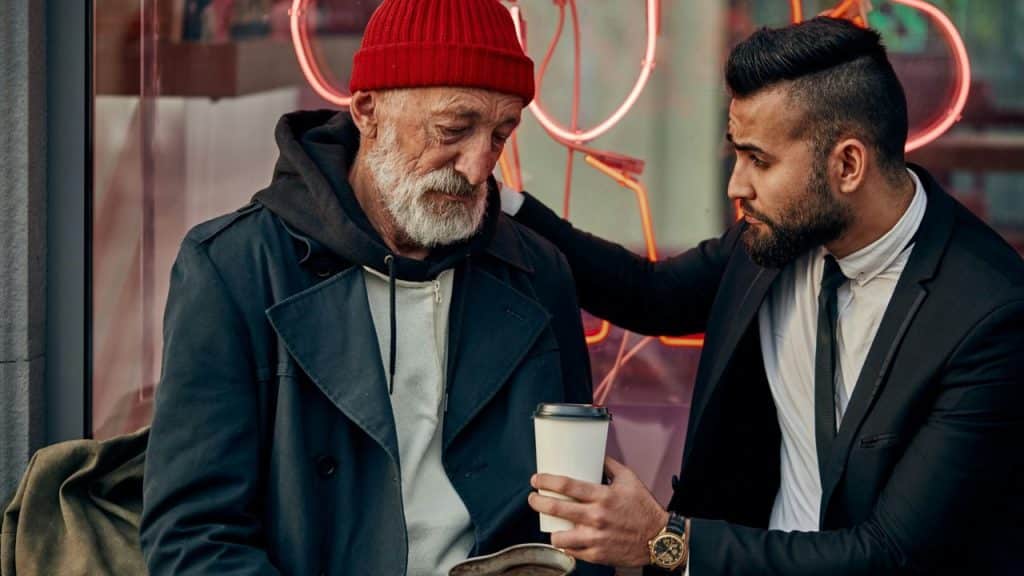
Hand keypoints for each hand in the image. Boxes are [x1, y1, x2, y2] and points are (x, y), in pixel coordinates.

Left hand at [528, 456, 668, 566]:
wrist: (659, 538)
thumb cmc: (644, 508)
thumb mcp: (630, 479)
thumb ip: (610, 465)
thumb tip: (596, 454)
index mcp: (603, 496)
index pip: (566, 485)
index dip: (546, 481)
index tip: (537, 479)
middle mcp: (596, 517)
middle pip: (556, 508)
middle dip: (537, 502)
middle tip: (534, 498)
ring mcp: (595, 538)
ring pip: (559, 536)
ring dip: (552, 530)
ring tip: (552, 525)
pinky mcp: (597, 555)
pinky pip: (571, 552)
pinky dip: (566, 546)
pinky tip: (567, 539)